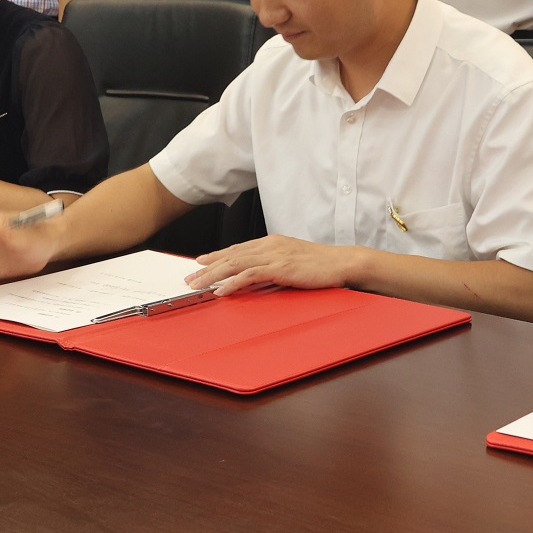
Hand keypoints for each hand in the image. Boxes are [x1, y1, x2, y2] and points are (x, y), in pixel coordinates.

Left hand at [186, 236, 363, 294]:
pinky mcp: (279, 267)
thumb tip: (259, 275)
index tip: (200, 262)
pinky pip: (249, 275)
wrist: (342, 263)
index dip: (216, 256)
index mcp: (273, 242)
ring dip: (212, 275)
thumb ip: (275, 264)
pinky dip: (232, 283)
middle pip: (231, 255)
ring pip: (235, 264)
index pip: (238, 249)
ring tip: (197, 284)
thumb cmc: (322, 265)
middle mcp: (270, 245)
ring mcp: (274, 255)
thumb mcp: (294, 261)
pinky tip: (221, 290)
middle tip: (189, 277)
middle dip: (207, 267)